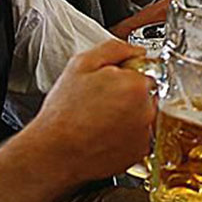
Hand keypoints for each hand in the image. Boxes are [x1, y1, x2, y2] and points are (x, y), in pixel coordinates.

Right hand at [28, 40, 155, 181]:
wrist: (55, 152)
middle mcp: (147, 110)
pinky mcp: (140, 152)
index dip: (124, 75)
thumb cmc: (64, 112)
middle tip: (101, 102)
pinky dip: (126, 135)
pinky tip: (105, 134)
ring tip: (101, 119)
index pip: (143, 71)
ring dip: (128, 115)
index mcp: (136, 85)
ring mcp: (145, 133)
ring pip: (143, 115)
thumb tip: (136, 51)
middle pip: (146, 93)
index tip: (108, 84)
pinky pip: (139, 137)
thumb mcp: (82, 64)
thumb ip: (115, 49)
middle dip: (128, 95)